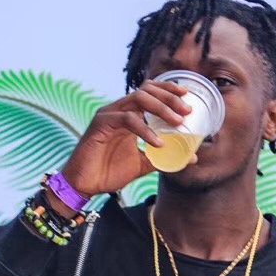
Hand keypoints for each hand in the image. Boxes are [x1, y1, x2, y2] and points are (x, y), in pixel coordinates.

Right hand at [46, 78, 195, 208]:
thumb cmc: (108, 172)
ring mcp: (109, 115)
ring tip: (177, 122)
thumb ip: (164, 158)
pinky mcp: (101, 124)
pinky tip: (157, 142)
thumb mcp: (142, 164)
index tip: (187, 98)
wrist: (84, 185)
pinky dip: (145, 130)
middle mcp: (119, 110)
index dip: (168, 91)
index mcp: (128, 115)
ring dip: (161, 108)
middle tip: (187, 111)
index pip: (150, 92)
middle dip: (169, 97)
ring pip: (138, 99)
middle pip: (147, 90)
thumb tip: (191, 158)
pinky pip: (127, 120)